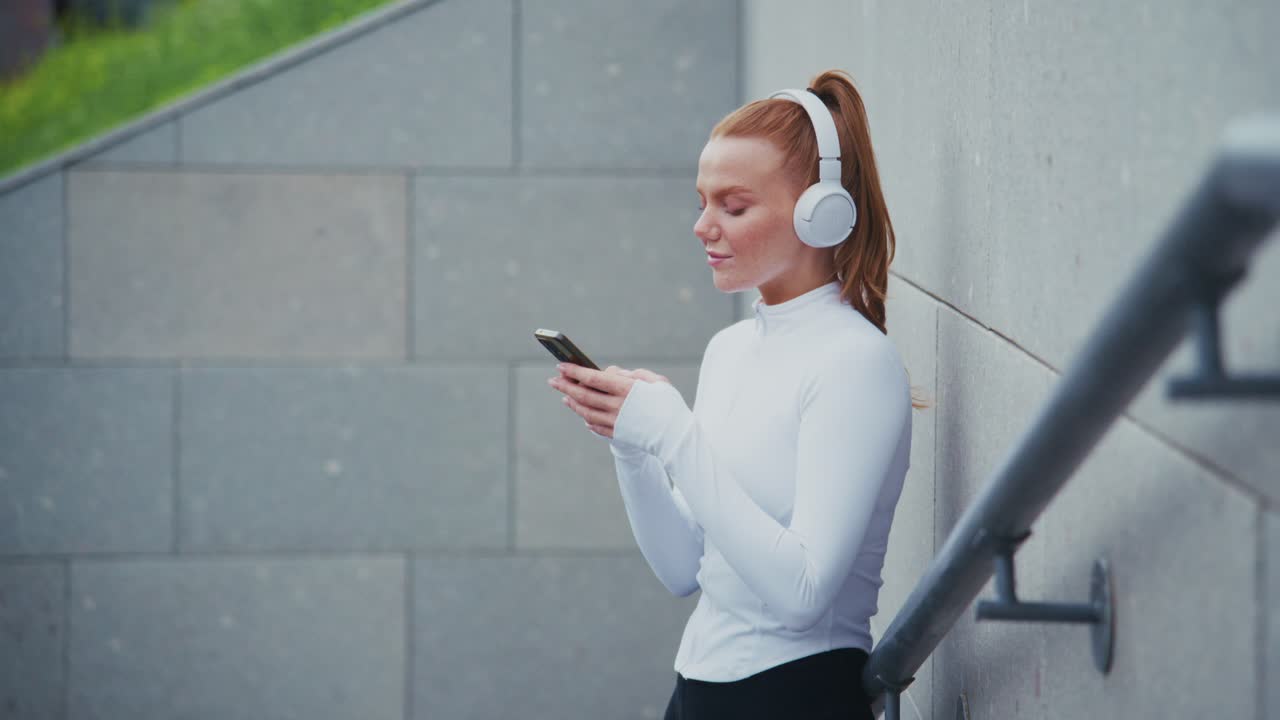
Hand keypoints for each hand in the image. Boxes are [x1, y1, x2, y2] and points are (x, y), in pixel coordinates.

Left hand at [547, 364, 669, 438]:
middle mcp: (616, 406)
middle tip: (553, 380)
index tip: (561, 365)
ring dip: (572, 402)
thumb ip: (635, 374)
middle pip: (583, 395)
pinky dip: (585, 418)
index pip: (593, 378)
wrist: (676, 437)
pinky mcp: (616, 434)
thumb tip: (615, 374)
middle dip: (565, 386)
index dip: (575, 371)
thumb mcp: (657, 382)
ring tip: (564, 396)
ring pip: (585, 411)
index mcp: (626, 389)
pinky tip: (581, 412)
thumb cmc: (669, 405)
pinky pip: (595, 425)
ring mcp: (615, 422)